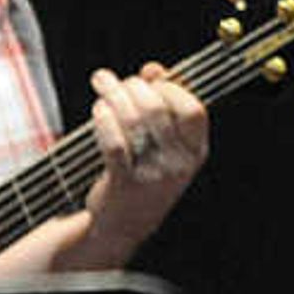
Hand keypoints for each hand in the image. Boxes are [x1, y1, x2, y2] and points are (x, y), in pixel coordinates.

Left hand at [75, 64, 207, 257]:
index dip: (171, 87)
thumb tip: (153, 69)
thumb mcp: (166, 143)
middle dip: (133, 86)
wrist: (126, 224)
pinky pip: (113, 143)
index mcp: (195, 151)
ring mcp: (151, 175)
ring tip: (102, 83)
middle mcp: (178, 164)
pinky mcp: (124, 184)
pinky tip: (98, 108)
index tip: (151, 79)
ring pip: (132, 122)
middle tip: (117, 82)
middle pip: (157, 110)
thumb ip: (164, 103)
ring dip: (113, 95)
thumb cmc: (146, 171)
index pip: (193, 110)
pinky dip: (103, 119)